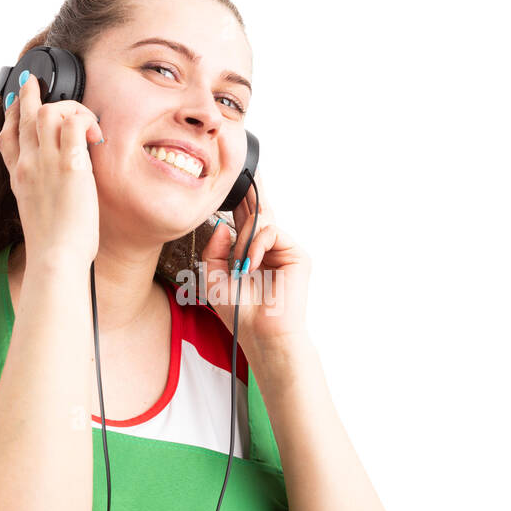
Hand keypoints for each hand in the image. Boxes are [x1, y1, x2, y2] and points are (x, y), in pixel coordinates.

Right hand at [0, 72, 104, 269]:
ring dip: (66, 106)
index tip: (14, 104)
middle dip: (28, 94)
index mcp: (19, 179)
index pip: (7, 138)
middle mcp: (28, 165)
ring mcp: (46, 162)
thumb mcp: (37, 215)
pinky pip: (75, 123)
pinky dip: (86, 119)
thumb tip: (61, 189)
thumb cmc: (52, 247)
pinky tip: (95, 133)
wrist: (54, 258)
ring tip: (83, 116)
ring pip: (47, 111)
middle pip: (22, 117)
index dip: (9, 116)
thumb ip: (43, 194)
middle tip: (33, 80)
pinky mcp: (70, 165)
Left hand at [199, 178, 311, 348]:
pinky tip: (250, 263)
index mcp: (252, 253)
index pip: (245, 220)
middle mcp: (269, 249)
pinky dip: (256, 244)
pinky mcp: (297, 255)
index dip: (238, 201)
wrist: (260, 335)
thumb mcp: (214, 277)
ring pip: (262, 220)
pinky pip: (272, 231)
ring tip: (239, 264)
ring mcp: (284, 251)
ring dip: (244, 240)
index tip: (230, 183)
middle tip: (242, 176)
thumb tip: (224, 225)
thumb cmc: (240, 313)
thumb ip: (214, 250)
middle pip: (259, 211)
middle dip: (248, 195)